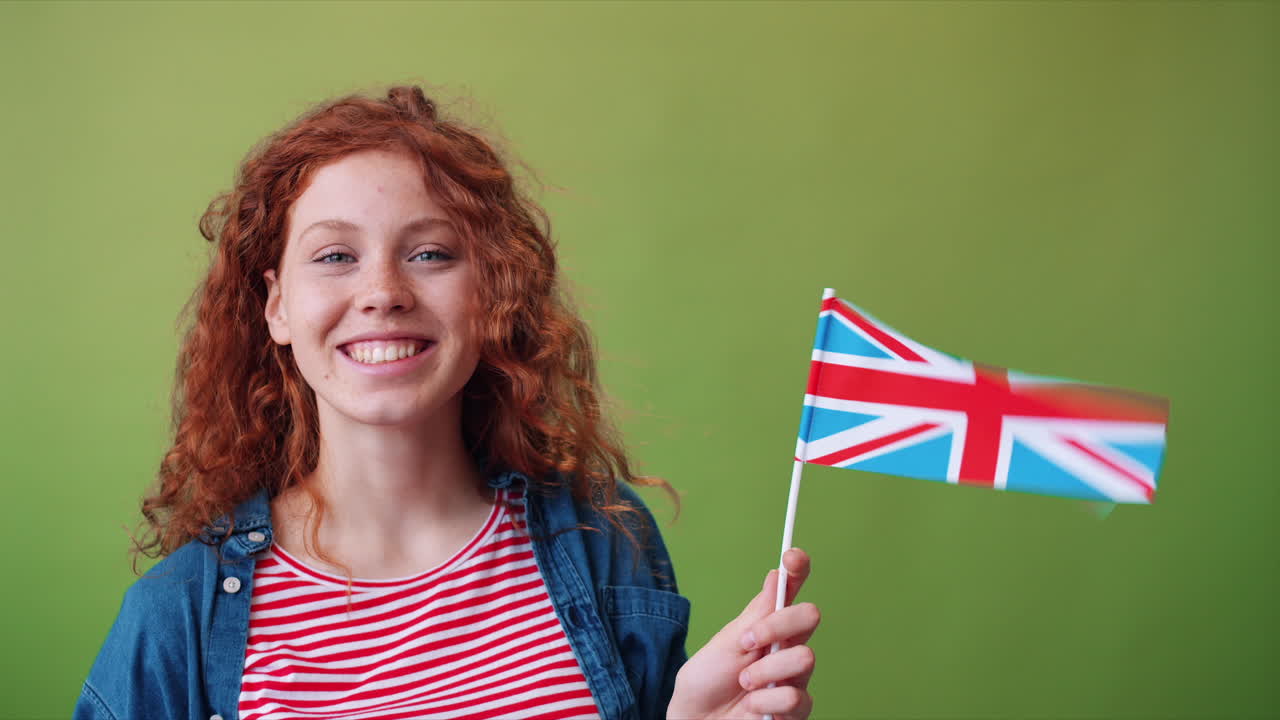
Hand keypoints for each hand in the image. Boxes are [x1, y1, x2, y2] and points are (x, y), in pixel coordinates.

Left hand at [667, 548, 819, 719]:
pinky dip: (766, 701)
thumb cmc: (706, 682)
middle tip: (747, 643)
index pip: (791, 590)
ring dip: (765, 671)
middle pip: (809, 615)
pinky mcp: (796, 709)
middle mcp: (787, 646)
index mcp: (768, 624)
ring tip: (744, 684)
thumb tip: (776, 575)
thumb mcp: (726, 642)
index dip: (798, 569)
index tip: (791, 557)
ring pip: (804, 657)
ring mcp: (795, 677)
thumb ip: (756, 614)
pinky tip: (753, 706)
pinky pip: (794, 696)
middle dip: (777, 626)